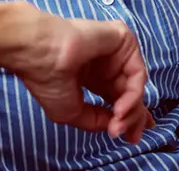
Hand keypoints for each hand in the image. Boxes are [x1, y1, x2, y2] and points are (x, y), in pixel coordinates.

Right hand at [7, 11, 153, 143]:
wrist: (41, 53)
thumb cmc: (48, 80)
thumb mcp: (71, 112)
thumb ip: (96, 120)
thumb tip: (115, 125)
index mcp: (91, 75)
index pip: (117, 95)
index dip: (127, 116)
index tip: (132, 137)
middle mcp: (105, 63)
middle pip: (130, 92)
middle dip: (134, 117)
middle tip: (131, 138)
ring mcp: (114, 50)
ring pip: (135, 85)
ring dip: (132, 111)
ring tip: (118, 125)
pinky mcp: (123, 40)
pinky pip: (137, 73)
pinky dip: (133, 95)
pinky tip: (119, 109)